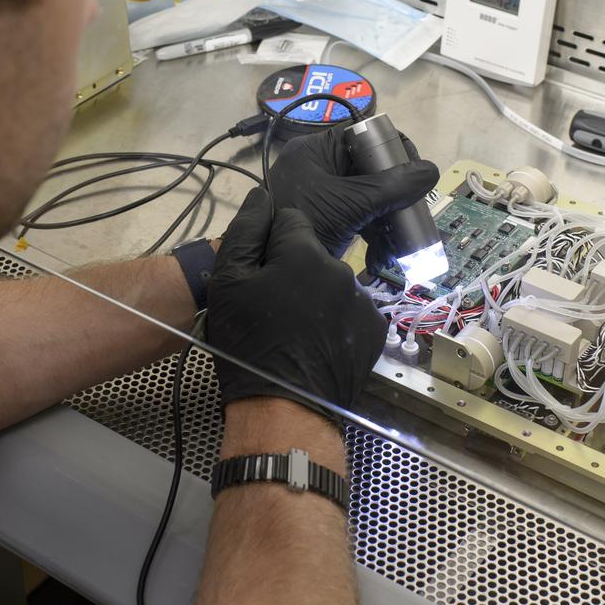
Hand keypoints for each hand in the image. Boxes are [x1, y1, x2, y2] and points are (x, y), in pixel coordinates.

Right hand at [207, 187, 386, 414]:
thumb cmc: (250, 344)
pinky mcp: (374, 331)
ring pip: (333, 283)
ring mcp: (363, 302)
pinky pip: (351, 312)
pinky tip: (317, 343)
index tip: (261, 270)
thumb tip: (263, 197)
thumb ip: (247, 231)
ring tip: (294, 330)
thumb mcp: (230, 283)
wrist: (285, 408)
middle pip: (314, 254)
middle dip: (296, 270)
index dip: (272, 242)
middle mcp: (342, 271)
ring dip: (317, 296)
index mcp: (306, 253)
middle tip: (274, 306)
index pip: (291, 221)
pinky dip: (337, 321)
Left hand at [268, 124, 438, 268]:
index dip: (396, 154)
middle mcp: (322, 165)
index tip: (416, 179)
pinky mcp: (330, 217)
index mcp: (318, 149)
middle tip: (411, 221)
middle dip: (395, 201)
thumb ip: (391, 188)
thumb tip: (430, 171)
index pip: (367, 136)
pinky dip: (375, 237)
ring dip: (388, 225)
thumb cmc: (303, 224)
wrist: (269, 274)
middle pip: (373, 171)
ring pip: (370, 198)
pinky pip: (361, 217)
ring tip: (396, 252)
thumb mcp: (348, 205)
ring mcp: (326, 193)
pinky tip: (382, 258)